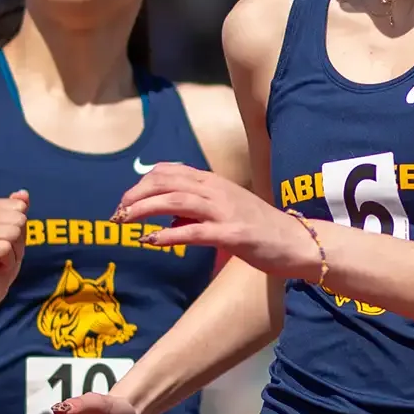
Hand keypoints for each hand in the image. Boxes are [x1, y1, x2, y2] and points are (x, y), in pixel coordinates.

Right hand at [0, 190, 29, 324]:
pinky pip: (5, 248)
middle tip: (1, 256)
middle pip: (16, 220)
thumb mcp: (14, 235)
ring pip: (11, 234)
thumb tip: (23, 193)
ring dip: (12, 254)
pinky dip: (7, 263)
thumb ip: (17, 212)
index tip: (4, 243)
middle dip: (17, 243)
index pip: (17, 207)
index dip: (19, 229)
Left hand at [115, 164, 316, 277]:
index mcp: (214, 182)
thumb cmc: (259, 228)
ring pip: (175, 201)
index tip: (127, 200)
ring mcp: (224, 211)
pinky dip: (167, 234)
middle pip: (166, 182)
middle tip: (117, 211)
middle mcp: (217, 190)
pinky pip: (192, 232)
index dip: (142, 182)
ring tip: (124, 220)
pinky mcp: (231, 234)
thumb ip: (197, 207)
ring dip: (145, 209)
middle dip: (136, 195)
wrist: (296, 242)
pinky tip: (150, 240)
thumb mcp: (225, 209)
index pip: (169, 171)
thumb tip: (167, 216)